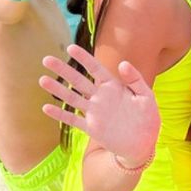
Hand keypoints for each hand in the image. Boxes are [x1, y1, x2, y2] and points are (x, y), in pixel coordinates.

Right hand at [40, 45, 160, 165]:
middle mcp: (101, 97)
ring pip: (72, 98)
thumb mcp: (146, 96)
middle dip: (63, 70)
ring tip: (42, 80)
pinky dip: (60, 114)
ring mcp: (95, 113)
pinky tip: (46, 108)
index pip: (96, 68)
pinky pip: (73, 120)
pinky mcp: (92, 128)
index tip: (71, 47)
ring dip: (57, 90)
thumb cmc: (148, 118)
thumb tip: (122, 63)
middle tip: (46, 59)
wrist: (144, 144)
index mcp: (114, 87)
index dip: (84, 58)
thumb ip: (135, 79)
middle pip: (78, 81)